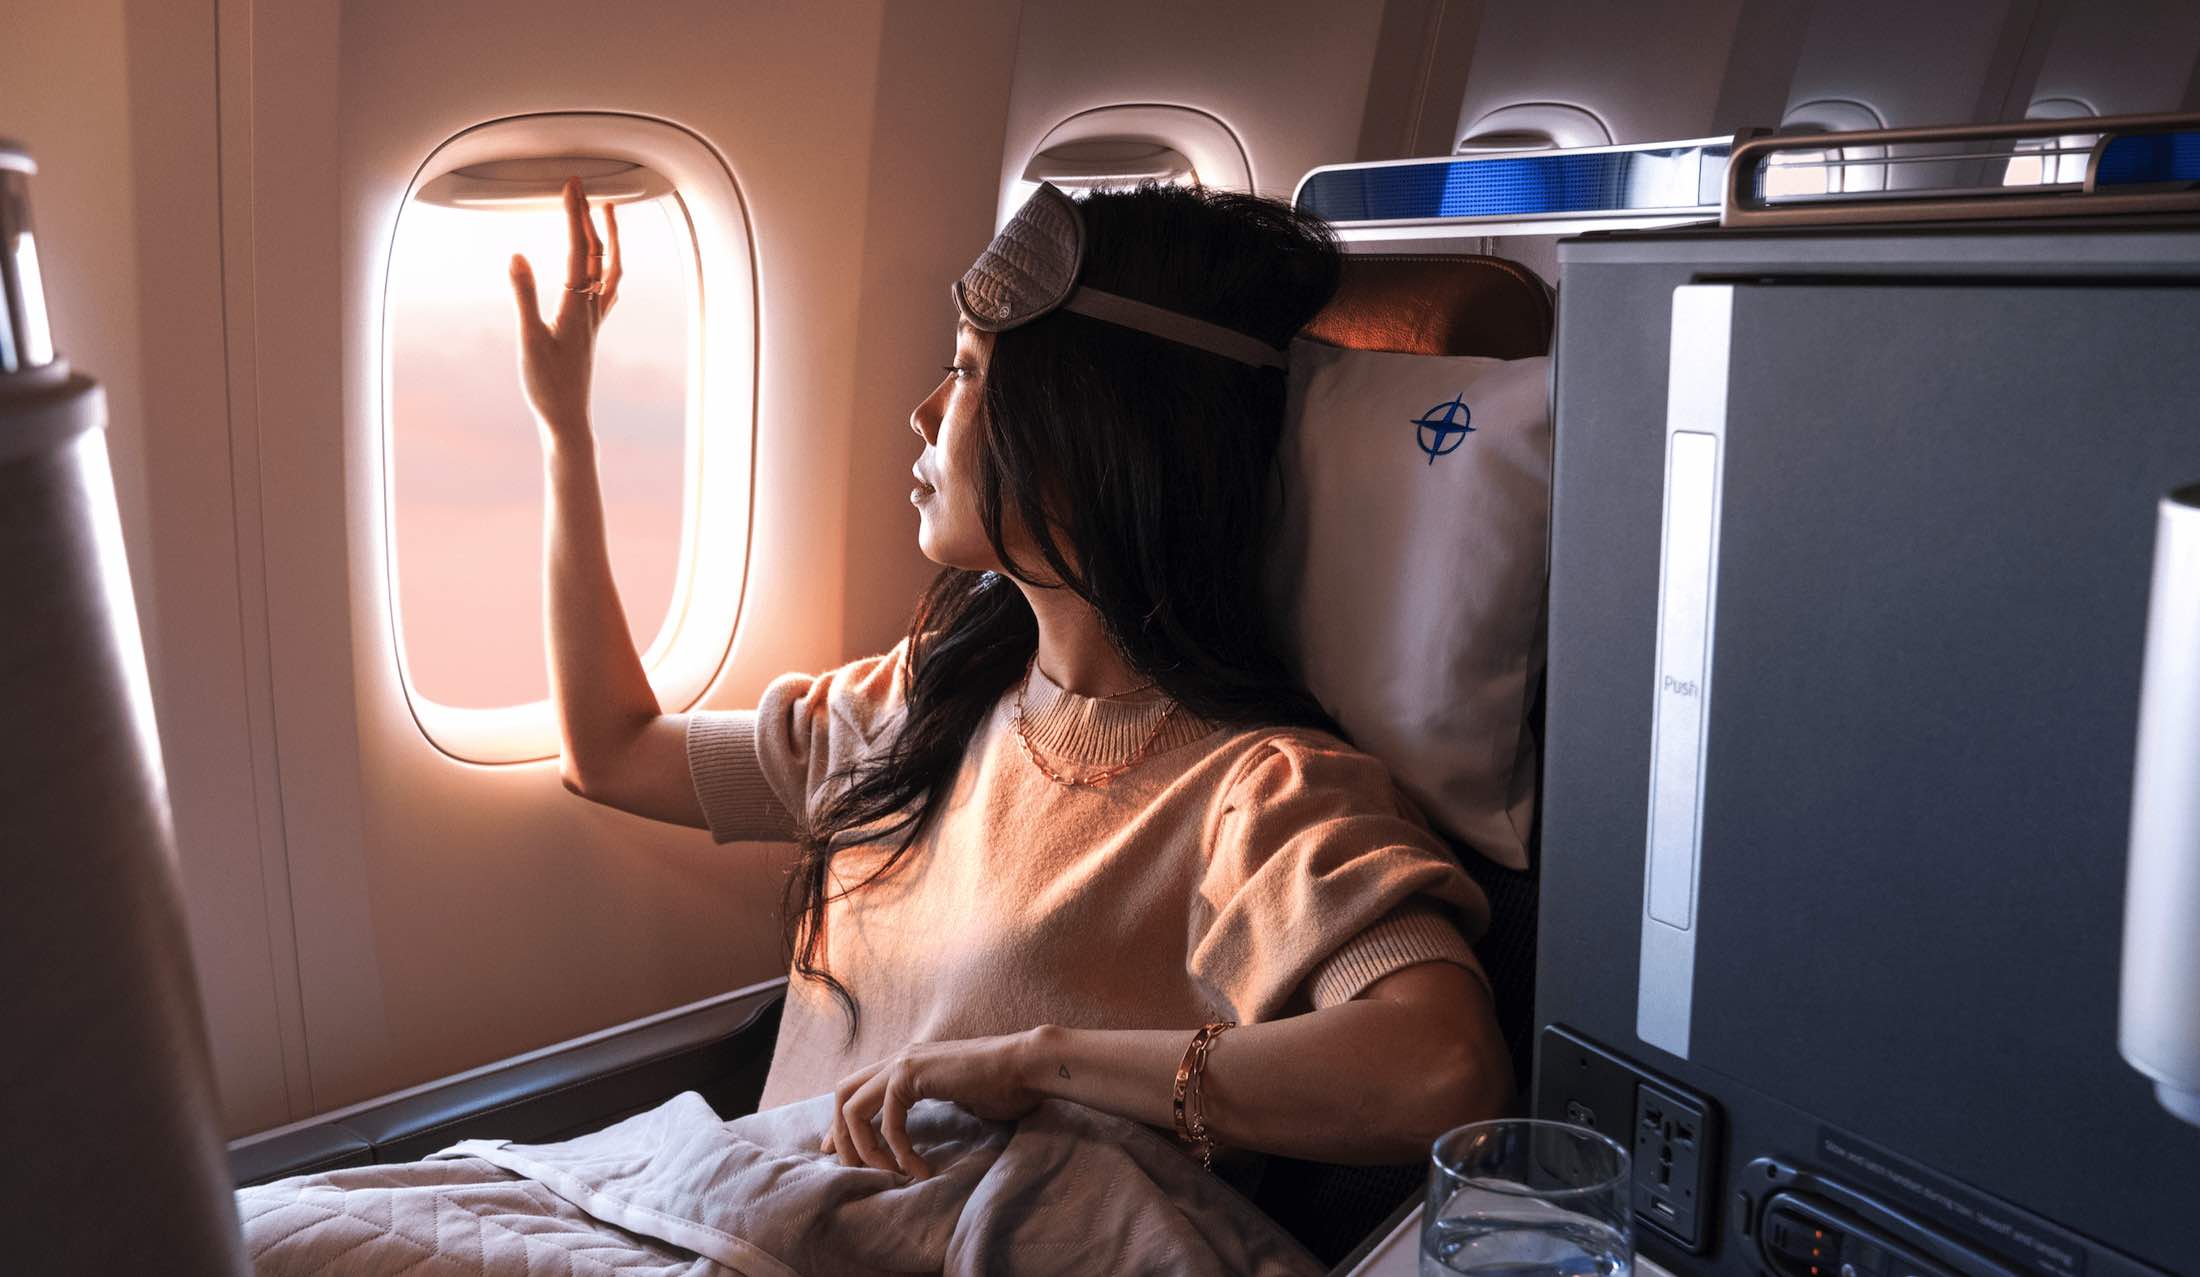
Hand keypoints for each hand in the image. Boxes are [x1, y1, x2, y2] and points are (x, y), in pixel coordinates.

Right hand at [507, 176, 622, 441]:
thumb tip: (518, 255)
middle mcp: (592, 309)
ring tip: (606, 213)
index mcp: (577, 306)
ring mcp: (594, 319)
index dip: (575, 214)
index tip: (571, 185)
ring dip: (608, 238)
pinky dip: (607, 267)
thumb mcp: (529, 340)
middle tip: (582, 187)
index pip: (580, 249)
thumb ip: (523, 295)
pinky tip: (604, 266)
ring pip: (609, 269)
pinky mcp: (590, 330)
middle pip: (598, 253)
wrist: (567, 419)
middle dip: (590, 216)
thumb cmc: (547, 386)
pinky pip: (607, 290)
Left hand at [821, 1030, 1042, 1178]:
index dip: (842, 1123)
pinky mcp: (912, 1074)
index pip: (855, 1089)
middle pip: (842, 1094)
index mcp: (906, 1063)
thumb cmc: (1003, 1087)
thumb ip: (928, 1108)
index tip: (840, 1154)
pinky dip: (900, 1152)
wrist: (1026, 1066)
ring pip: (853, 1108)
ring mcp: (903, 1063)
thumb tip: (909, 1137)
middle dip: (841, 1135)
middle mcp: (898, 1059)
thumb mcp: (955, 1098)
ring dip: (865, 1148)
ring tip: (888, 1174)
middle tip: (851, 1168)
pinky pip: (889, 1123)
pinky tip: (919, 1169)